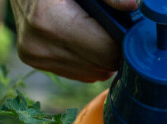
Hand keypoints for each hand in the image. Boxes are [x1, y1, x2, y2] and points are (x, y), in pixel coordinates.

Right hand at [9, 0, 135, 81]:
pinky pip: (78, 73)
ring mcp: (35, 55)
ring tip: (100, 34)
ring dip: (102, 58)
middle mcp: (38, 43)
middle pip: (101, 65)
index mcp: (49, 20)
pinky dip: (89, 61)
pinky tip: (86, 42)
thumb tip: (132, 6)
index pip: (106, 51)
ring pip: (92, 73)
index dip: (124, 42)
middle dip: (115, 50)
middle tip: (119, 32)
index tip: (129, 31)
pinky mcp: (34, 61)